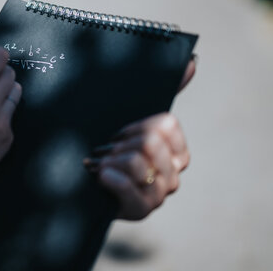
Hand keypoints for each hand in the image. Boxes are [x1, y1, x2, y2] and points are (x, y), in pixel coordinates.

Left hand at [84, 57, 195, 219]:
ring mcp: (159, 195)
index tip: (119, 132)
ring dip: (111, 160)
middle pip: (151, 142)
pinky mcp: (141, 210)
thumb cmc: (109, 149)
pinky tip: (99, 175)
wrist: (80, 187)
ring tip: (99, 164)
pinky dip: (110, 178)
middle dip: (120, 143)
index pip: (167, 125)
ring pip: (138, 162)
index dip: (137, 124)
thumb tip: (192, 61)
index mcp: (176, 151)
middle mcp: (173, 174)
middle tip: (105, 149)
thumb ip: (165, 90)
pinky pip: (130, 187)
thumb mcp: (131, 120)